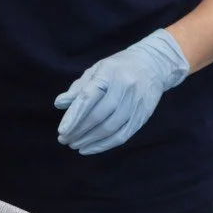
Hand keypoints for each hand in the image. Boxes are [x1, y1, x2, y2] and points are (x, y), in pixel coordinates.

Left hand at [54, 29, 190, 155]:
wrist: (153, 64)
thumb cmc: (118, 68)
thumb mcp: (97, 70)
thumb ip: (78, 88)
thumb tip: (59, 104)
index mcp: (109, 73)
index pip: (89, 97)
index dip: (74, 116)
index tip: (61, 131)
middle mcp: (124, 87)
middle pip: (99, 116)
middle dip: (79, 131)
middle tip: (64, 140)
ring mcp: (136, 102)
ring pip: (110, 128)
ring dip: (90, 141)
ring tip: (75, 145)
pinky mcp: (143, 115)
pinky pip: (122, 135)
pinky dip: (104, 145)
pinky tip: (90, 148)